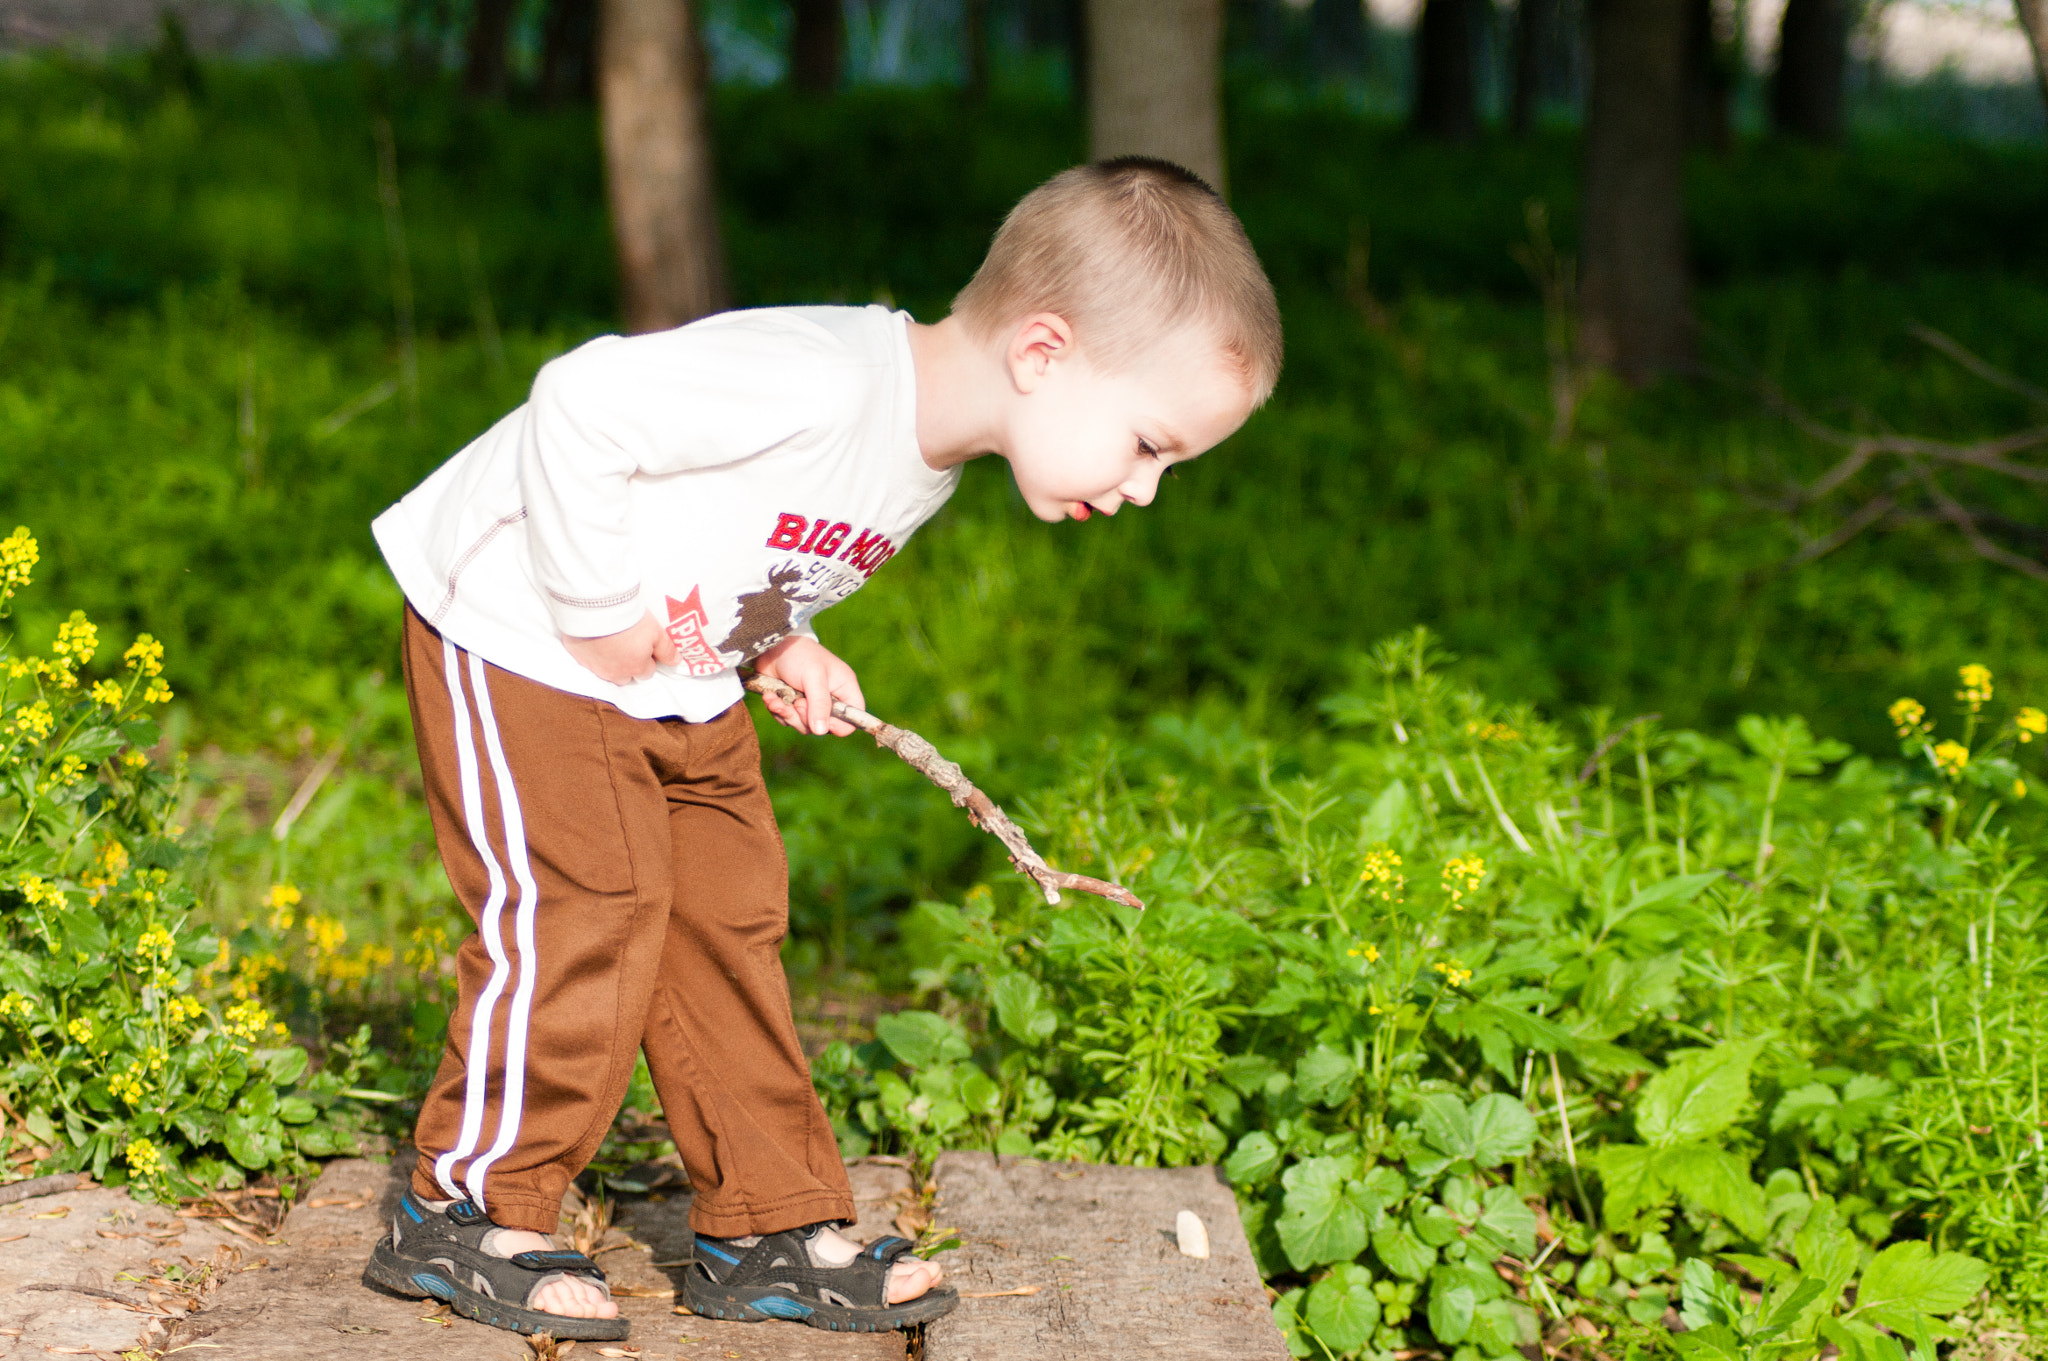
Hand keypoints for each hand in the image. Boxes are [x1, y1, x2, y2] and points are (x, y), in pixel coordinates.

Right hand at [561, 611, 676, 684]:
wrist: (597, 608)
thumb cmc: (630, 620)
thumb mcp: (655, 632)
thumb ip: (666, 650)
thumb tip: (675, 662)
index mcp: (636, 667)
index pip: (647, 673)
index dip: (648, 660)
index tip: (645, 647)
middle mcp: (615, 673)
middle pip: (626, 676)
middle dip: (629, 665)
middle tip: (627, 645)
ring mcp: (594, 667)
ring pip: (606, 672)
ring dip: (610, 663)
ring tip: (610, 644)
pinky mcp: (578, 657)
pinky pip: (587, 661)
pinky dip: (592, 654)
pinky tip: (594, 640)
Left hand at [753, 636, 863, 735]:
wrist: (772, 646)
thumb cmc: (800, 655)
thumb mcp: (813, 677)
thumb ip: (819, 704)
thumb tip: (821, 731)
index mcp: (844, 689)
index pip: (852, 719)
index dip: (838, 726)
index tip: (820, 721)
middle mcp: (830, 699)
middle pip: (824, 727)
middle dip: (805, 718)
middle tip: (796, 702)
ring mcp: (811, 703)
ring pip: (803, 726)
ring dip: (787, 715)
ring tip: (777, 699)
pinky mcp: (792, 704)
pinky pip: (787, 720)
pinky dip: (777, 710)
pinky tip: (771, 697)